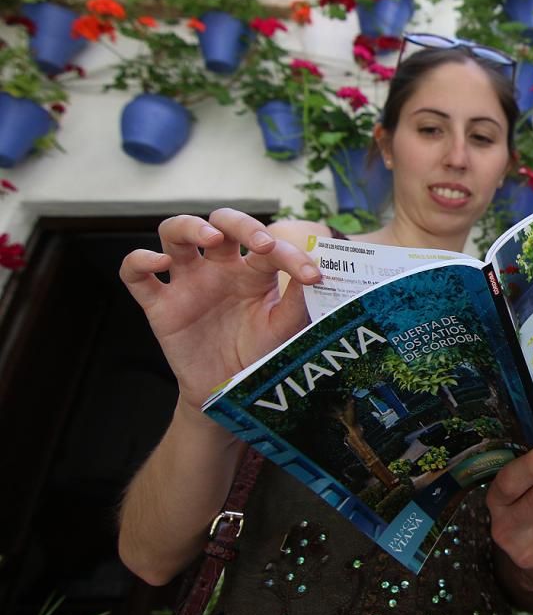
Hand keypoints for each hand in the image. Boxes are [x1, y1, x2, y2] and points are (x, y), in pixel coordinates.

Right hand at [119, 208, 319, 412]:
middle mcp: (219, 268)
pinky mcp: (159, 304)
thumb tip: (315, 274)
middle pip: (222, 222)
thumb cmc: (258, 353)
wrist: (227, 391)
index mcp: (253, 271)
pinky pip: (135, 274)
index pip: (269, 246)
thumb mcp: (283, 329)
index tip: (313, 276)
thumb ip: (296, 303)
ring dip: (190, 226)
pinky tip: (160, 263)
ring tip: (210, 238)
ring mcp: (187, 282)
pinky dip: (139, 261)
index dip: (292, 255)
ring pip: (175, 232)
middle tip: (260, 243)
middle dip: (241, 223)